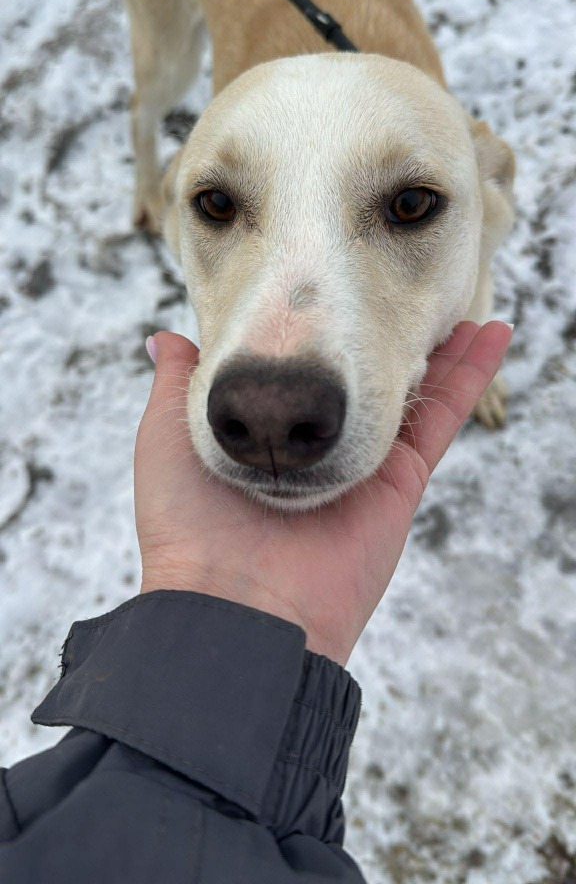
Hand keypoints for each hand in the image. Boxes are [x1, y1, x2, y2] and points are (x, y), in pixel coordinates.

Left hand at [135, 322, 511, 664]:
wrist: (233, 601)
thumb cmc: (189, 522)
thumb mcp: (168, 436)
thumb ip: (180, 384)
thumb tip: (166, 340)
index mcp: (266, 433)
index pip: (305, 370)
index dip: (326, 330)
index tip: (337, 288)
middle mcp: (318, 443)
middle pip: (365, 375)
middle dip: (387, 334)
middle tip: (408, 290)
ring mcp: (363, 460)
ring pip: (412, 388)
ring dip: (440, 344)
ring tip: (463, 301)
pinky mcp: (401, 480)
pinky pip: (442, 418)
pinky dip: (470, 374)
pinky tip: (490, 332)